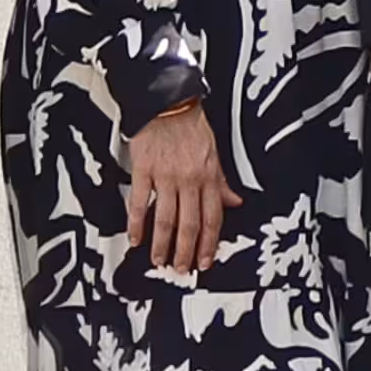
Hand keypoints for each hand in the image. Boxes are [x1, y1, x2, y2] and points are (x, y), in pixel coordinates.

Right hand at [123, 104, 234, 275]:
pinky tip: (135, 238)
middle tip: (181, 269)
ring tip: (159, 261)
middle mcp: (189, 178)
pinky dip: (136, 222)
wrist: (167, 100)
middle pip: (189, 223)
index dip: (209, 243)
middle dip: (185, 251)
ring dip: (162, 244)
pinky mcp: (143, 169)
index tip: (205, 260)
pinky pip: (139, 201)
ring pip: (165, 218)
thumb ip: (222, 181)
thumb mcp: (214, 151)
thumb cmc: (190, 124)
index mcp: (208, 175)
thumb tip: (234, 201)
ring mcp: (165, 175)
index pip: (212, 218)